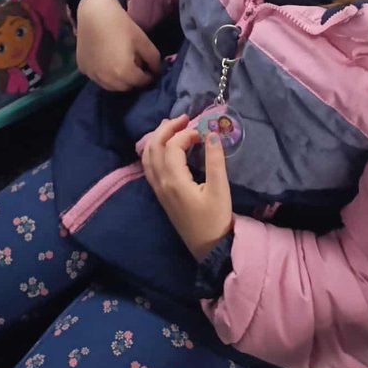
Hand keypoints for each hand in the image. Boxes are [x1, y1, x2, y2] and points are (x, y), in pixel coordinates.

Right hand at [75, 0, 160, 90]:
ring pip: (111, 87)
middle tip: (137, 67)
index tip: (150, 69)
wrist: (94, 12)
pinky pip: (98, 79)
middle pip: (126, 87)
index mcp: (123, 72)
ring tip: (122, 65)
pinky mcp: (83, 69)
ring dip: (119, 81)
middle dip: (134, 80)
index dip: (148, 76)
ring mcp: (92, 75)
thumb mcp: (143, 40)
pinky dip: (105, 76)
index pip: (141, 83)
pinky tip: (107, 62)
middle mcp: (107, 79)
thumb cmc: (120, 24)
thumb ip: (153, 60)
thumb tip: (155, 72)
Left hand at [142, 115, 232, 261]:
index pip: (172, 146)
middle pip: (154, 147)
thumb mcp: (220, 190)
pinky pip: (149, 167)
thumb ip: (215, 161)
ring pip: (148, 156)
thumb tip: (211, 134)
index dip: (186, 134)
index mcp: (174, 181)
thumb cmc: (217, 219)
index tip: (203, 133)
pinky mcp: (161, 195)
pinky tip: (165, 148)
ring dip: (158, 138)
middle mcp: (161, 183)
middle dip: (166, 128)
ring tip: (172, 127)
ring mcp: (158, 189)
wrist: (209, 249)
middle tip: (184, 118)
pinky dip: (154, 151)